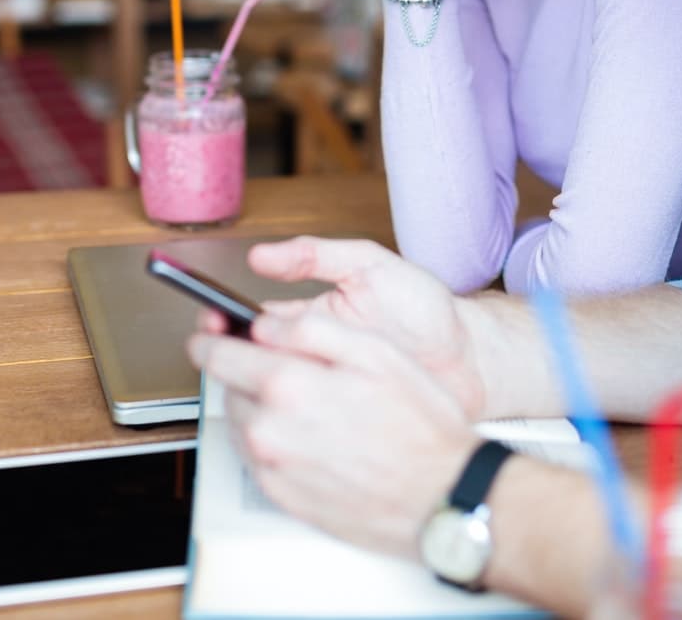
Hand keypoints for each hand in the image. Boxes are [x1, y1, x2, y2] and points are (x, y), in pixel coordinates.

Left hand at [190, 308, 481, 559]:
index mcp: (287, 386)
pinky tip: (314, 436)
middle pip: (229, 388)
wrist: (442, 497)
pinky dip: (275, 440)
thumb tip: (264, 324)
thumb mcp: (376, 351)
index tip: (209, 332)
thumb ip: (311, 329)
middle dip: (246, 371)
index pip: (217, 356)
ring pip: (243, 424)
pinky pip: (259, 458)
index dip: (210, 338)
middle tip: (284, 367)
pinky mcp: (282, 499)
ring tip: (312, 405)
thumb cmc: (421, 427)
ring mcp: (273, 470)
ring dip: (261, 407)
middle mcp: (269, 431)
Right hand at [222, 236, 487, 416]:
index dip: (226, 322)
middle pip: (254, 363)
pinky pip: (303, 426)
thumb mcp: (372, 265)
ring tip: (251, 377)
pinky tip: (286, 411)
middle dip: (231, 358)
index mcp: (311, 319)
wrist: (471, 360)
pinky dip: (289, 420)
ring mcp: (325, 394)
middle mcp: (312, 359)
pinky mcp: (341, 425)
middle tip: (220, 352)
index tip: (211, 317)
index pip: (253, 323)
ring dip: (257, 390)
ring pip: (272, 397)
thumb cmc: (425, 311)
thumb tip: (263, 256)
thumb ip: (318, 254)